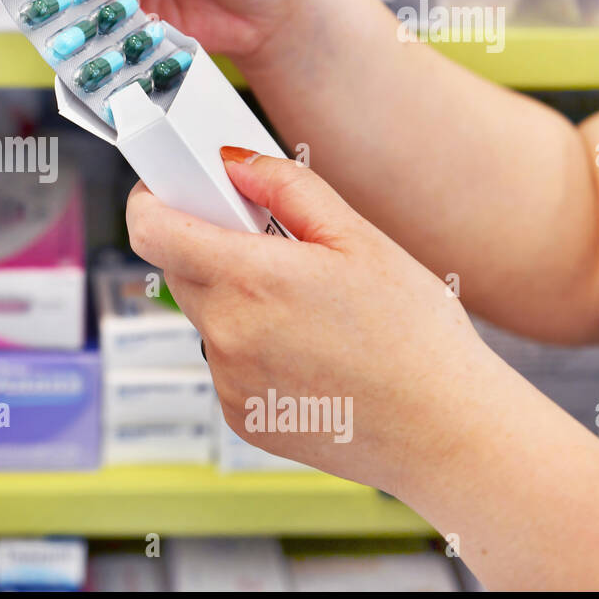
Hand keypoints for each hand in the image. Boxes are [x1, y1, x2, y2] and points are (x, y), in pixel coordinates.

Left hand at [125, 146, 518, 499]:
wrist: (447, 434)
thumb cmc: (415, 337)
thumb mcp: (359, 238)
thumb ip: (287, 188)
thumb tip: (236, 164)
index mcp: (249, 279)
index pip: (151, 230)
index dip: (151, 201)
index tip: (168, 190)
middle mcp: (226, 334)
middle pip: (181, 269)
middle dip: (212, 247)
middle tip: (272, 247)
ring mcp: (228, 381)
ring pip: (207, 317)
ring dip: (236, 302)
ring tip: (308, 311)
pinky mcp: (240, 417)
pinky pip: (226, 363)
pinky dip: (252, 350)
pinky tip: (311, 354)